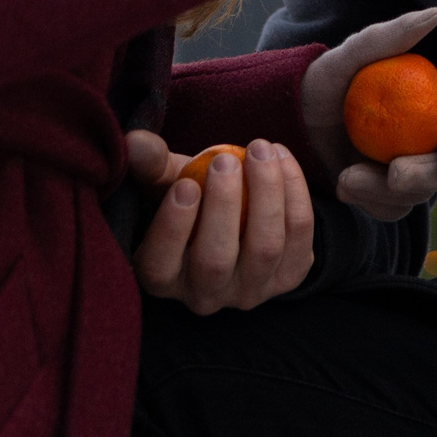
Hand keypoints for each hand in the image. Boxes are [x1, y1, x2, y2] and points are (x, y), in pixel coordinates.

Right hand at [125, 131, 315, 312]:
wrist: (242, 213)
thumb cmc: (194, 197)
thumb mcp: (167, 182)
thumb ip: (152, 165)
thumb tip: (135, 140)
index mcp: (163, 277)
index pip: (159, 267)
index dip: (172, 228)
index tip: (186, 185)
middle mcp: (205, 296)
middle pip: (215, 262)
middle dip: (223, 205)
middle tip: (225, 159)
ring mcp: (251, 291)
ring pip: (264, 248)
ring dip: (266, 193)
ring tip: (260, 149)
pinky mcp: (289, 276)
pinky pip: (301, 236)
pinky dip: (295, 193)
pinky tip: (282, 158)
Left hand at [300, 7, 436, 220]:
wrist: (291, 119)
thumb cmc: (325, 79)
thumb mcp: (352, 54)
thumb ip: (391, 35)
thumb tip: (435, 13)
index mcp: (434, 103)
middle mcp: (427, 139)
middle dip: (425, 175)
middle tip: (394, 174)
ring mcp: (407, 169)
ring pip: (419, 194)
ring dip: (386, 192)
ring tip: (347, 177)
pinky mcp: (384, 195)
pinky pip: (391, 210)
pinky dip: (369, 203)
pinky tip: (343, 185)